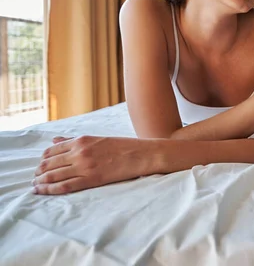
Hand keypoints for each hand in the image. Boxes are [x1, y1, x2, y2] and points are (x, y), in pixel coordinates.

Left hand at [33, 135, 150, 194]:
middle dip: (39, 172)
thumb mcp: (97, 138)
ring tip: (35, 186)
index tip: (40, 166)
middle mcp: (80, 152)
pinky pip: (65, 186)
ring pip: (54, 175)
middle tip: (35, 178)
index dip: (42, 159)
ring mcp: (85, 166)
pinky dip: (50, 189)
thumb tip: (54, 140)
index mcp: (82, 140)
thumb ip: (74, 140)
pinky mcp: (92, 179)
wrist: (141, 154)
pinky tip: (43, 191)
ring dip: (41, 182)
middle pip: (49, 163)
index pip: (52, 150)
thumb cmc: (123, 146)